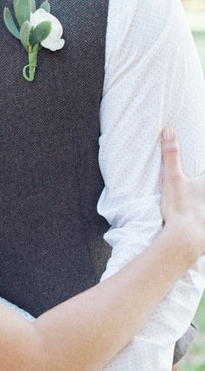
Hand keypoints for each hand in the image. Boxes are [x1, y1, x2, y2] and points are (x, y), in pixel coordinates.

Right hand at [160, 128, 204, 263]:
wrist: (185, 239)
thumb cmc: (180, 208)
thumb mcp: (172, 179)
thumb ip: (172, 155)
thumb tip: (169, 130)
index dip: (202, 173)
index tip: (200, 175)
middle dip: (200, 188)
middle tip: (195, 191)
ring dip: (202, 206)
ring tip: (199, 207)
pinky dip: (204, 226)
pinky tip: (201, 226)